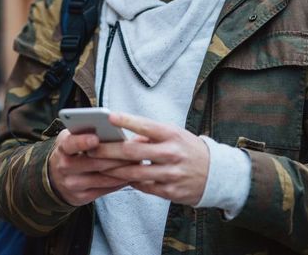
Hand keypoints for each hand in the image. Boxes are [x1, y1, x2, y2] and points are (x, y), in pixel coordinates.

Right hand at [48, 129, 134, 205]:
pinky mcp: (81, 197)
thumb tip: (116, 126)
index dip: (82, 141)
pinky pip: (105, 190)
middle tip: (135, 150)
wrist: (55, 179)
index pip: (70, 144)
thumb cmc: (71, 152)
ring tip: (138, 162)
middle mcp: (64, 167)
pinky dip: (120, 182)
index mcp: (62, 148)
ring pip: (102, 178)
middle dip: (116, 156)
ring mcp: (72, 184)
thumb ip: (88, 132)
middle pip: (93, 162)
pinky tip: (131, 175)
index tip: (96, 138)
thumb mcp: (72, 138)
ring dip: (122, 170)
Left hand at [89, 112, 209, 205]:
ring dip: (112, 170)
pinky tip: (117, 178)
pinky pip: (143, 187)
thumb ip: (150, 135)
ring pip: (134, 173)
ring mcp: (171, 174)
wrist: (216, 174)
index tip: (109, 116)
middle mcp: (171, 153)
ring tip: (97, 166)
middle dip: (108, 150)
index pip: (145, 125)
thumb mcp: (174, 135)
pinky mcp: (170, 191)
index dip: (126, 120)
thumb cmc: (188, 149)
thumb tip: (123, 138)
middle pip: (133, 151)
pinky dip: (129, 182)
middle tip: (90, 149)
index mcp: (172, 134)